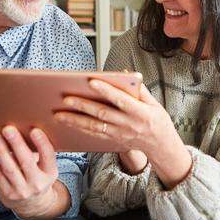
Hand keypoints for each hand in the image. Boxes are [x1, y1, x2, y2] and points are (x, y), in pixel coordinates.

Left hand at [0, 126, 68, 219]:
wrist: (32, 204)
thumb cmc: (37, 176)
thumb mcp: (45, 168)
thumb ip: (39, 152)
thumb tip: (23, 128)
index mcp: (50, 173)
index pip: (48, 157)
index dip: (42, 143)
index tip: (34, 130)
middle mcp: (37, 183)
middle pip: (26, 162)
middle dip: (16, 144)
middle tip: (8, 129)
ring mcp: (22, 190)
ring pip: (9, 168)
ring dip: (0, 150)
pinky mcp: (7, 193)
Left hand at [54, 80, 191, 187]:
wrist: (161, 146)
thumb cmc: (157, 120)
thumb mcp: (154, 104)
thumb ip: (139, 89)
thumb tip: (125, 73)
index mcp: (140, 112)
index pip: (120, 99)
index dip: (106, 90)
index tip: (91, 81)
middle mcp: (128, 124)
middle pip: (102, 114)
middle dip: (83, 106)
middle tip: (65, 99)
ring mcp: (119, 134)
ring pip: (94, 127)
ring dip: (75, 121)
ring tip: (58, 114)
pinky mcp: (113, 141)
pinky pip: (94, 135)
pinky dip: (80, 129)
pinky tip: (67, 124)